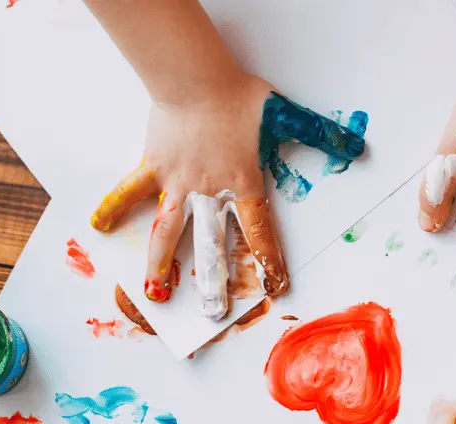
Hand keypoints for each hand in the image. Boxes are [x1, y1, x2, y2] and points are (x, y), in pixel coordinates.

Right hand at [91, 73, 365, 319]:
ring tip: (155, 294)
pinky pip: (131, 192)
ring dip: (161, 263)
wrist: (196, 78)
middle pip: (213, 245)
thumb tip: (356, 147)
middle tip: (213, 312)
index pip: (259, 231)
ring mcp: (178, 183)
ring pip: (168, 231)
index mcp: (243, 185)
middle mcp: (210, 192)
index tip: (275, 286)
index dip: (269, 261)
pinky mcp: (153, 166)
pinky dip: (114, 208)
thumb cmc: (239, 98)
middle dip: (215, 282)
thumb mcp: (285, 116)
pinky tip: (100, 228)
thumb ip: (319, 135)